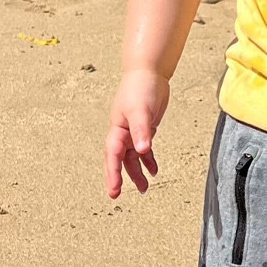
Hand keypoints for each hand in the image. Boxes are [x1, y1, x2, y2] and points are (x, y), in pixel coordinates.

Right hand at [105, 69, 169, 197]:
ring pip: (131, 157)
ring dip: (136, 172)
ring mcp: (132, 131)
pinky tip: (153, 170)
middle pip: (117, 159)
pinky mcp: (144, 128)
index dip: (113, 173)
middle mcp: (122, 132)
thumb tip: (142, 150)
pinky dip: (148, 160)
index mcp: (117, 129)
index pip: (113, 155)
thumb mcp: (141, 110)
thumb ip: (141, 130)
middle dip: (117, 177)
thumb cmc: (140, 87)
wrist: (149, 72)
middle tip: (116, 194)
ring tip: (144, 189)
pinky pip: (143, 150)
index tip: (114, 190)